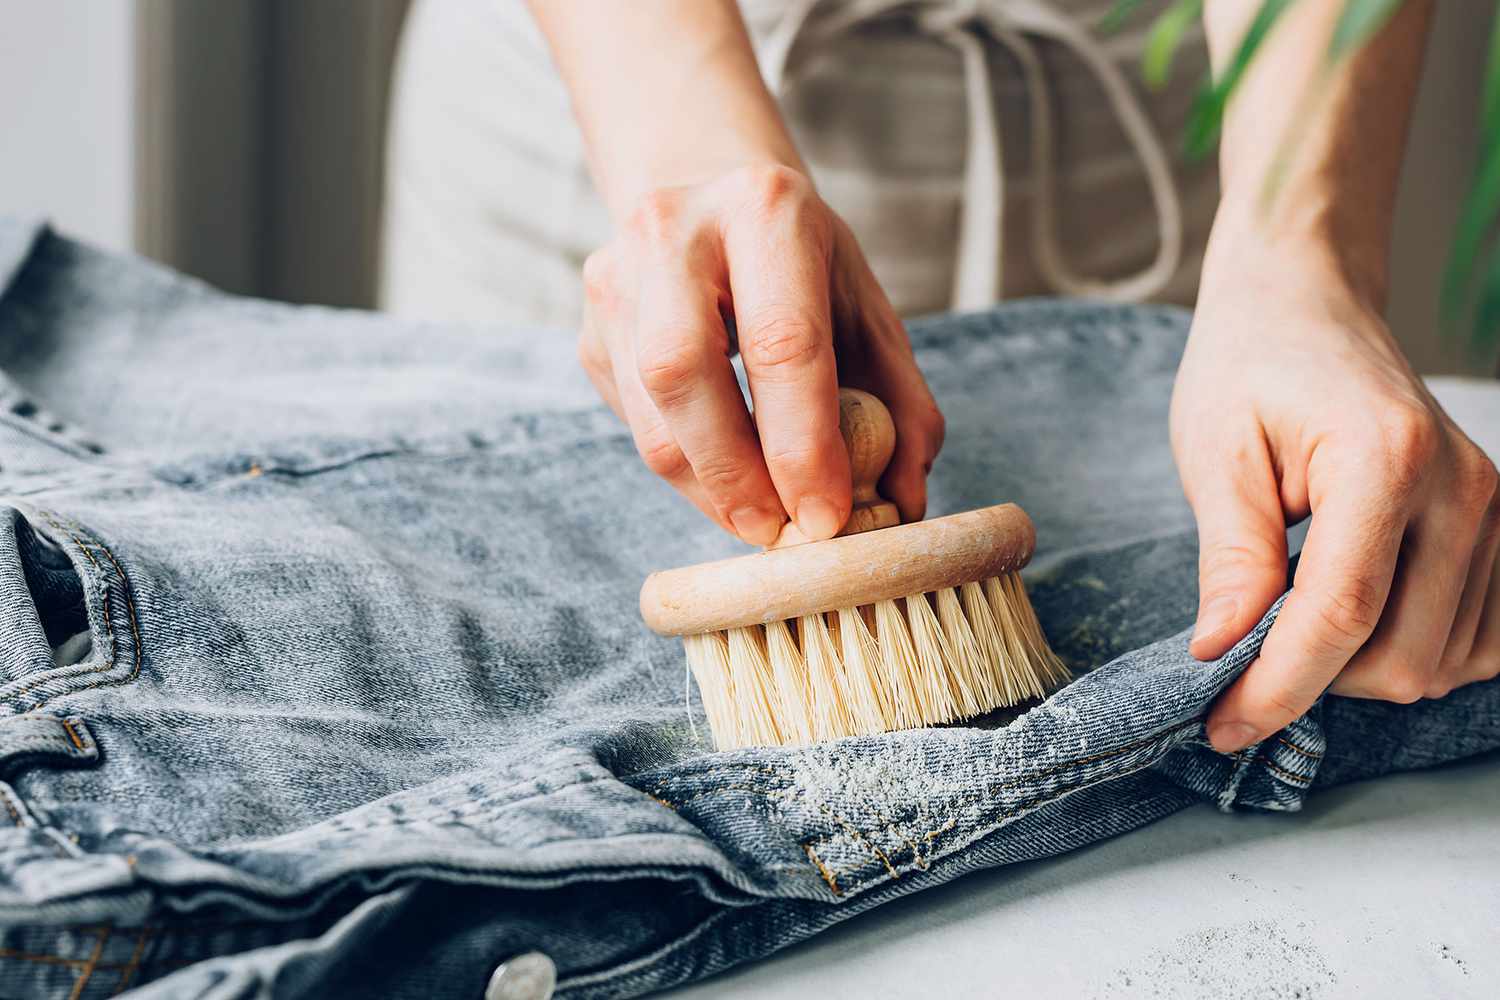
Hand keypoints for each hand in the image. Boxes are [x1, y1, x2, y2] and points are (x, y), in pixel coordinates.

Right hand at [578, 164, 943, 545]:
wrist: (710, 200)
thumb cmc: (803, 270)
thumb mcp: (868, 312)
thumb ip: (903, 404)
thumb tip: (904, 499)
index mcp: (765, 210)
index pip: (780, 341)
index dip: (803, 444)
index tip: (826, 516)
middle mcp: (673, 232)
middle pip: (681, 370)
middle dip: (734, 473)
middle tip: (778, 530)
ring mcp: (616, 280)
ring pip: (647, 413)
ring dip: (706, 487)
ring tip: (758, 516)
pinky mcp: (591, 331)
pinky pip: (634, 424)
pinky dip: (686, 468)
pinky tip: (725, 471)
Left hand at [1172, 246, 1499, 752]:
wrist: (1308, 306)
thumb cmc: (1249, 369)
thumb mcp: (1213, 452)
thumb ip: (1230, 557)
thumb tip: (1221, 652)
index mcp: (1385, 459)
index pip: (1340, 616)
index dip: (1277, 688)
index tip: (1220, 726)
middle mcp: (1463, 488)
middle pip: (1399, 657)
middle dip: (1312, 680)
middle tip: (1243, 648)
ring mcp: (1495, 509)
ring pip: (1439, 663)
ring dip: (1358, 669)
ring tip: (1293, 614)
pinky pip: (1478, 643)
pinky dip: (1411, 651)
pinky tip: (1356, 618)